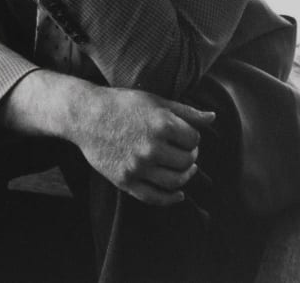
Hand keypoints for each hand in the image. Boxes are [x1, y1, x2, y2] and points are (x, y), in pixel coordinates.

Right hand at [71, 87, 214, 206]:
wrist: (86, 116)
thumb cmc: (122, 104)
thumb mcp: (156, 101)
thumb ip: (186, 111)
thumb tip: (213, 118)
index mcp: (162, 124)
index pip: (194, 139)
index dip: (192, 137)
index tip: (184, 135)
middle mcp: (152, 147)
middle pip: (186, 161)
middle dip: (190, 156)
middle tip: (183, 151)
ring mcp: (138, 167)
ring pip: (175, 181)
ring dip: (185, 176)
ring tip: (184, 169)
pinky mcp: (125, 181)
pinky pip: (155, 197)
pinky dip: (171, 199)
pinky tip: (179, 194)